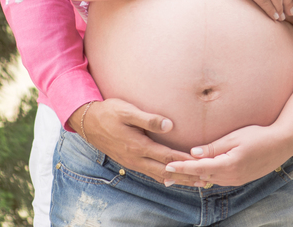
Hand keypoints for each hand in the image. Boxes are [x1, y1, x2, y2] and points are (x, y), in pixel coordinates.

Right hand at [74, 99, 200, 184]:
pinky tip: (171, 179)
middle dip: (186, 176)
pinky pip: (150, 173)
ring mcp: (132, 162)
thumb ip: (148, 119)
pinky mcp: (130, 162)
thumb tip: (169, 125)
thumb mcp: (127, 111)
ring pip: (159, 175)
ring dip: (177, 179)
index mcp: (138, 146)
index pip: (168, 156)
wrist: (87, 122)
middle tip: (205, 180)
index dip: (185, 161)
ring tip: (194, 182)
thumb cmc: (108, 112)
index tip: (202, 164)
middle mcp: (136, 158)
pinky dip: (164, 177)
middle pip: (166, 171)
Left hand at [163, 124, 292, 187]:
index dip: (182, 167)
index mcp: (228, 165)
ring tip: (177, 177)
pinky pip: (218, 179)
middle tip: (164, 176)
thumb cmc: (259, 136)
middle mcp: (231, 177)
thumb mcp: (234, 138)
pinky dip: (206, 177)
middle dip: (183, 176)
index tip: (167, 167)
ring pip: (209, 180)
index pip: (199, 167)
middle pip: (201, 177)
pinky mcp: (240, 179)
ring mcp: (236, 180)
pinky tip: (198, 175)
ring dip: (193, 178)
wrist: (281, 145)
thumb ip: (214, 147)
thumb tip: (194, 152)